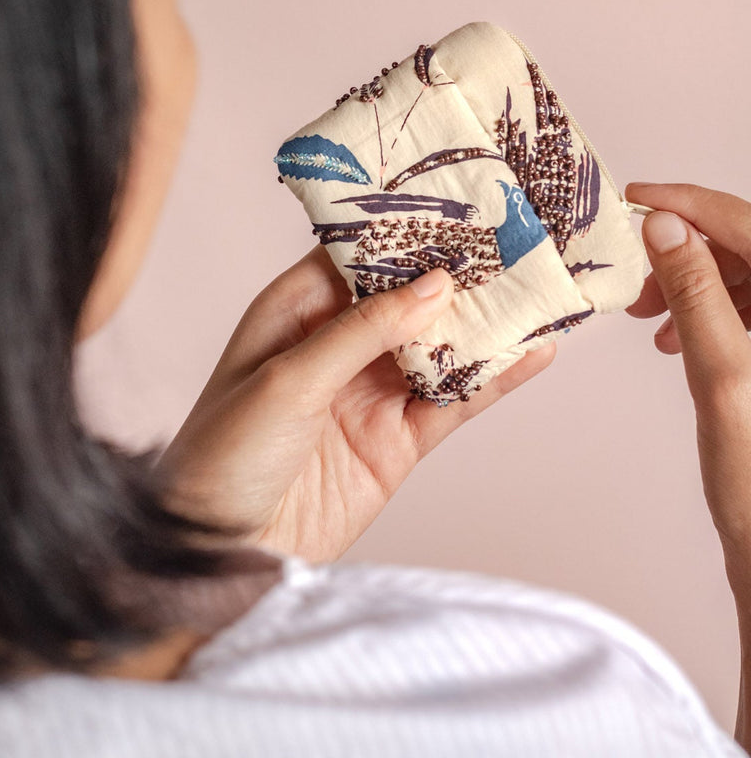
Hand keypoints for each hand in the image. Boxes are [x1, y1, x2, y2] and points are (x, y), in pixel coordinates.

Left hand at [155, 244, 555, 563]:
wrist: (217, 556)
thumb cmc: (224, 456)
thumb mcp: (288, 380)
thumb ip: (363, 332)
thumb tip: (437, 285)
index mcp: (296, 312)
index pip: (360, 255)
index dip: (407, 230)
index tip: (461, 201)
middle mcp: (337, 344)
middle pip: (410, 298)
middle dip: (459, 273)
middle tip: (519, 237)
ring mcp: (370, 393)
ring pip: (440, 346)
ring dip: (486, 324)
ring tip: (541, 287)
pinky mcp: (396, 442)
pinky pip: (453, 402)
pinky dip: (494, 379)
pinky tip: (534, 353)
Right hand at [623, 182, 750, 585]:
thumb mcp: (721, 373)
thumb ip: (695, 293)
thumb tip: (664, 226)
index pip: (745, 222)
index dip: (688, 204)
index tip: (636, 198)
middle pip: (743, 246)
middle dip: (683, 250)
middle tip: (635, 277)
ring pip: (740, 275)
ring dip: (689, 283)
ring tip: (648, 315)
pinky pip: (743, 307)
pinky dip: (703, 311)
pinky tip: (673, 338)